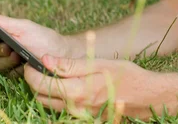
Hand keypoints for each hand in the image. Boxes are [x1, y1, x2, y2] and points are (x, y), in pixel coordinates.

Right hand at [0, 7, 77, 76]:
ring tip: (19, 56)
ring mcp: (9, 61)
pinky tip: (25, 66)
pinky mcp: (16, 73)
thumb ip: (4, 21)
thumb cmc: (42, 37)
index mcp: (3, 33)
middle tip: (9, 47)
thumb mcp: (24, 27)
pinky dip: (16, 70)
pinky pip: (8, 74)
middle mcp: (3, 47)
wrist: (60, 53)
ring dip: (7, 60)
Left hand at [25, 55, 169, 119]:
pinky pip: (62, 109)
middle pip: (40, 97)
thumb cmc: (127, 76)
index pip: (40, 84)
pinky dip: (58, 98)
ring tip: (53, 75)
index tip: (31, 62)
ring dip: (45, 91)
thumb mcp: (99, 64)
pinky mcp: (84, 118)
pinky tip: (66, 86)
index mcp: (76, 91)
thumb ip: (71, 64)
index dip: (31, 72)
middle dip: (35, 82)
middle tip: (39, 67)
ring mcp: (79, 115)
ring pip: (50, 105)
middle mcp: (74, 107)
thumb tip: (46, 60)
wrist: (146, 97)